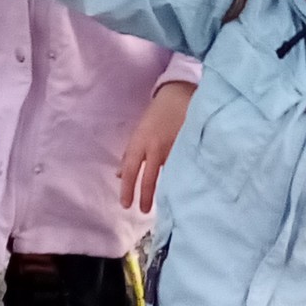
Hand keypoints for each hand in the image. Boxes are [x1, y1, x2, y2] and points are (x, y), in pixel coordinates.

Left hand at [118, 79, 194, 212]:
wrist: (178, 94)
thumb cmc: (156, 114)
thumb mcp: (139, 132)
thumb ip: (130, 154)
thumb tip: (118, 175)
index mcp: (140, 141)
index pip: (130, 169)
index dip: (127, 188)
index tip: (126, 204)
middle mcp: (154, 146)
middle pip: (148, 177)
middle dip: (145, 196)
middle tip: (143, 211)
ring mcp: (172, 147)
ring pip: (166, 173)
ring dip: (165, 188)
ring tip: (165, 201)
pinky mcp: (187, 146)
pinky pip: (181, 165)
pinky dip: (179, 175)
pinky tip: (181, 186)